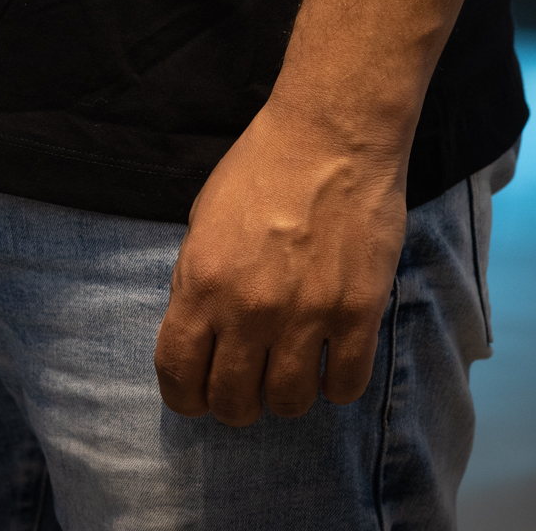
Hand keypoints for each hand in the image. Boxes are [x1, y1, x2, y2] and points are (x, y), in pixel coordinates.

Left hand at [154, 98, 408, 426]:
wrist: (331, 133)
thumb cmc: (263, 165)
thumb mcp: (204, 218)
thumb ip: (197, 280)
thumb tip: (200, 334)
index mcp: (202, 282)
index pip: (179, 376)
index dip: (187, 397)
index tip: (201, 394)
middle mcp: (248, 308)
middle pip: (234, 402)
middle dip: (238, 402)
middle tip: (253, 380)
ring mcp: (305, 314)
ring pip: (289, 403)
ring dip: (288, 394)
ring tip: (295, 366)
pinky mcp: (356, 312)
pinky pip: (344, 386)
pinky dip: (336, 384)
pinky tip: (334, 357)